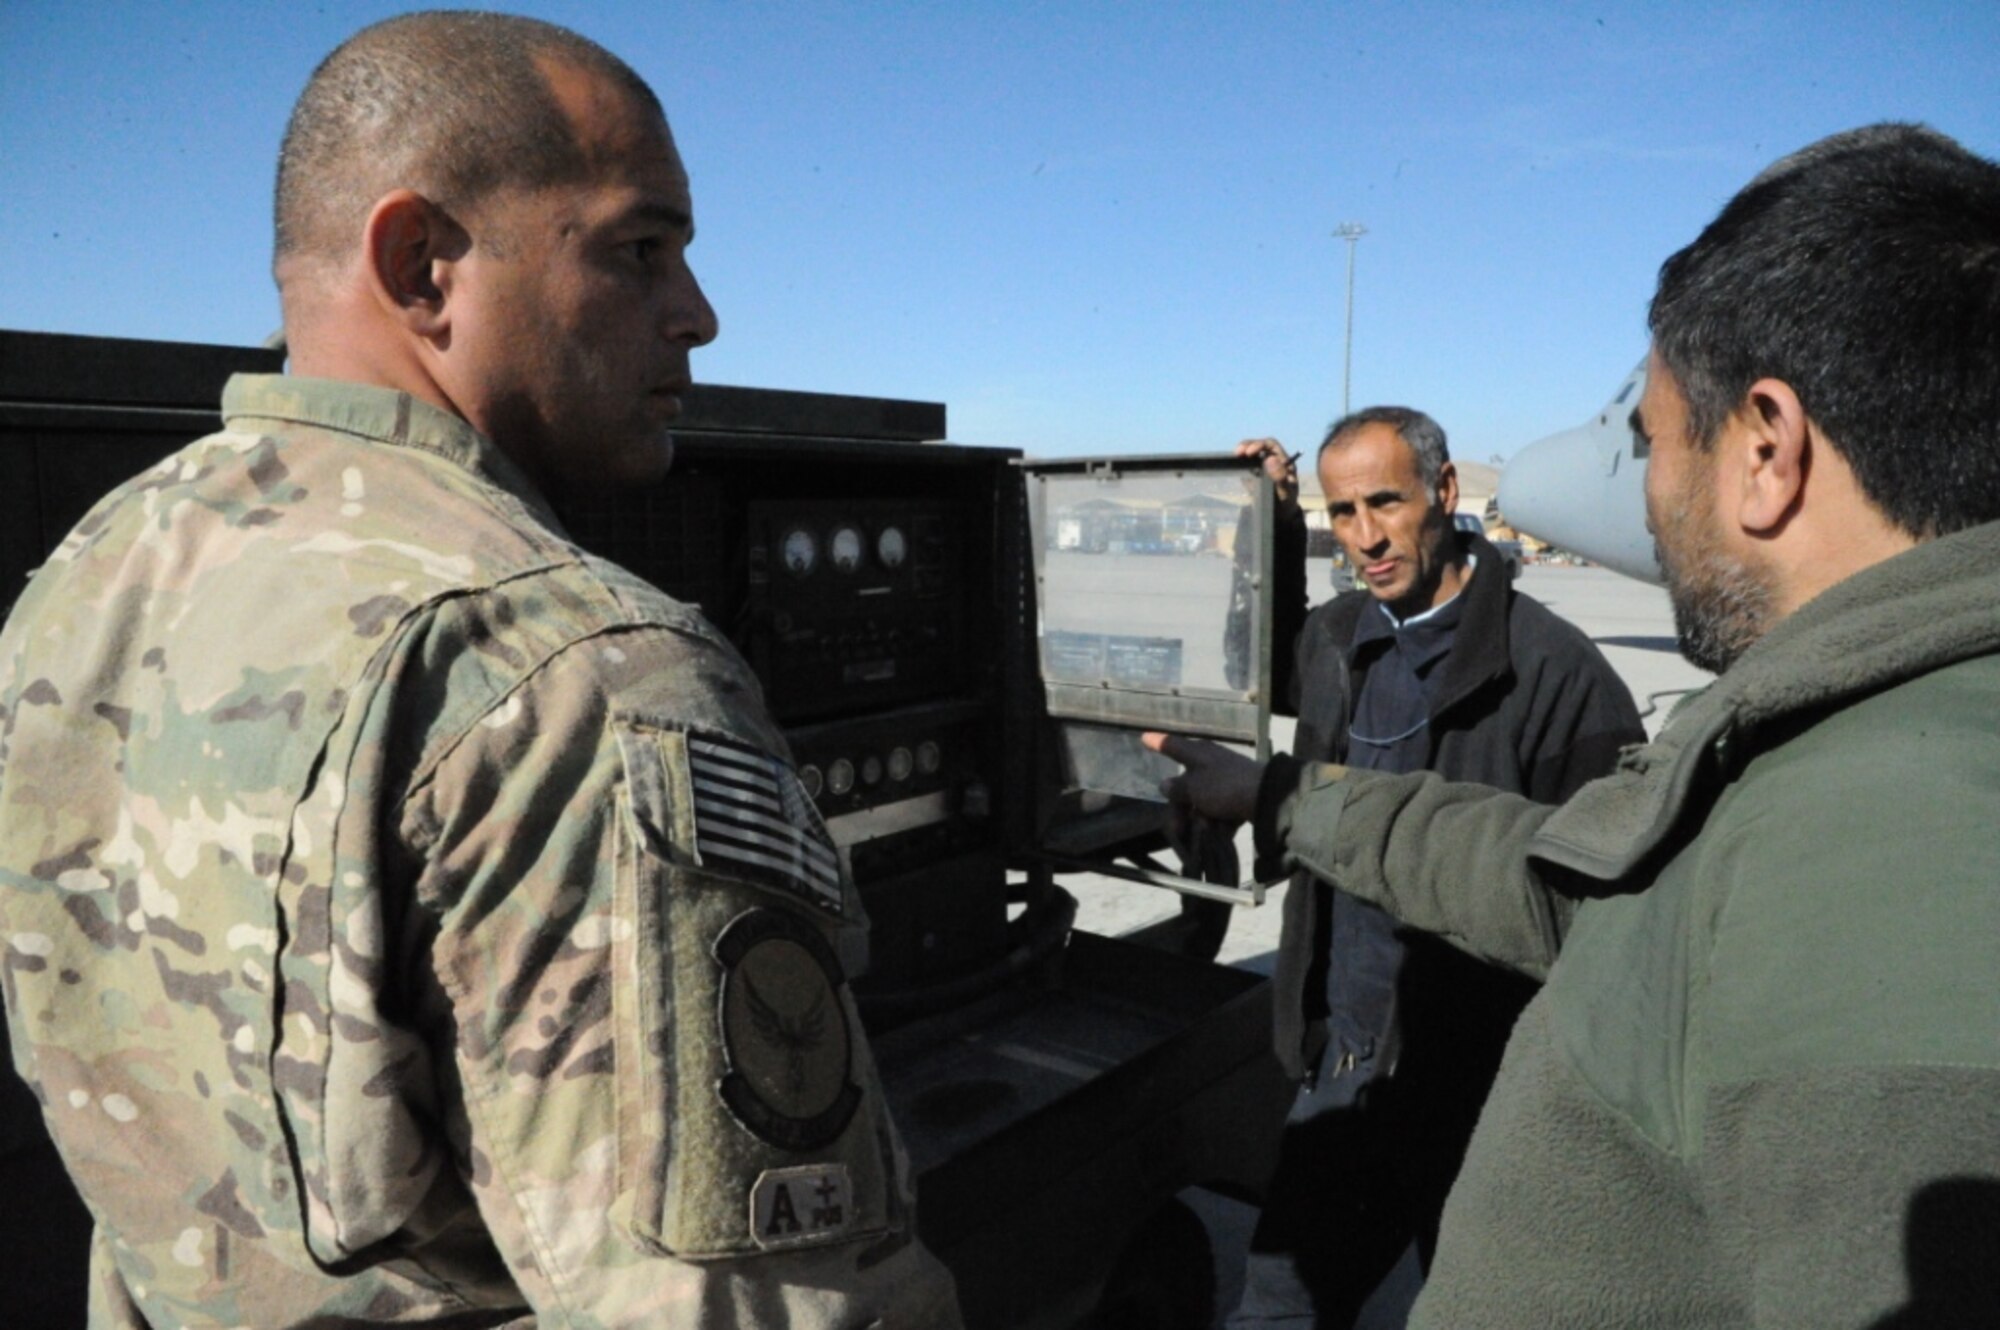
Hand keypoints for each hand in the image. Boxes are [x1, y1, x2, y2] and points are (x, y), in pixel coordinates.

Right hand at [1143, 731, 1264, 825]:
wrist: (1264, 798)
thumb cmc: (1223, 786)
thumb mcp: (1193, 788)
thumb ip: (1177, 788)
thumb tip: (1165, 784)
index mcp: (1198, 753)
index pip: (1172, 745)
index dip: (1157, 742)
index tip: (1144, 737)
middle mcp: (1211, 762)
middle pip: (1187, 784)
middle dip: (1180, 809)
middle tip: (1176, 830)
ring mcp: (1226, 779)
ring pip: (1203, 800)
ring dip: (1200, 818)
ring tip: (1203, 833)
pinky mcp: (1239, 795)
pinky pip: (1221, 809)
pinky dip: (1218, 822)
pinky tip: (1219, 834)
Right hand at [1234, 438, 1299, 507]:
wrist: (1280, 514)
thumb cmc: (1286, 502)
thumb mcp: (1285, 492)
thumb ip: (1280, 477)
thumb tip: (1270, 458)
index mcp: (1284, 461)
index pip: (1272, 445)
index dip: (1260, 444)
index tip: (1250, 452)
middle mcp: (1273, 459)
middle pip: (1260, 446)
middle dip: (1248, 445)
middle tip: (1238, 452)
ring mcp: (1263, 465)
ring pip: (1252, 452)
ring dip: (1243, 451)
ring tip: (1235, 455)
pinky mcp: (1254, 472)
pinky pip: (1246, 462)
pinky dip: (1240, 461)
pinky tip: (1235, 464)